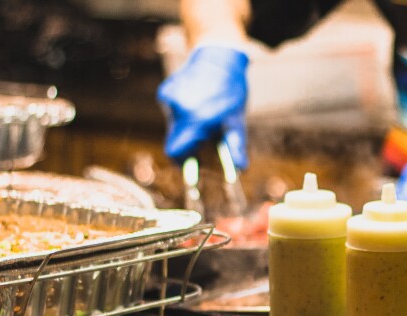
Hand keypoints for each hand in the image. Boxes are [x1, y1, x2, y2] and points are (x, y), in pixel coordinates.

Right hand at [157, 44, 248, 166]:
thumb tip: (242, 169)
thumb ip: (236, 146)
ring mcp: (169, 99)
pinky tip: (196, 98)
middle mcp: (179, 109)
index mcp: (196, 120)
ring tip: (205, 111)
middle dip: (191, 142)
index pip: (175, 152)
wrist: (219, 55)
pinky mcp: (165, 90)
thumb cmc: (231, 91)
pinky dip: (183, 111)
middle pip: (177, 140)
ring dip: (188, 125)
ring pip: (175, 125)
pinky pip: (172, 110)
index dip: (183, 161)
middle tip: (209, 135)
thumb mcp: (236, 120)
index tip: (195, 161)